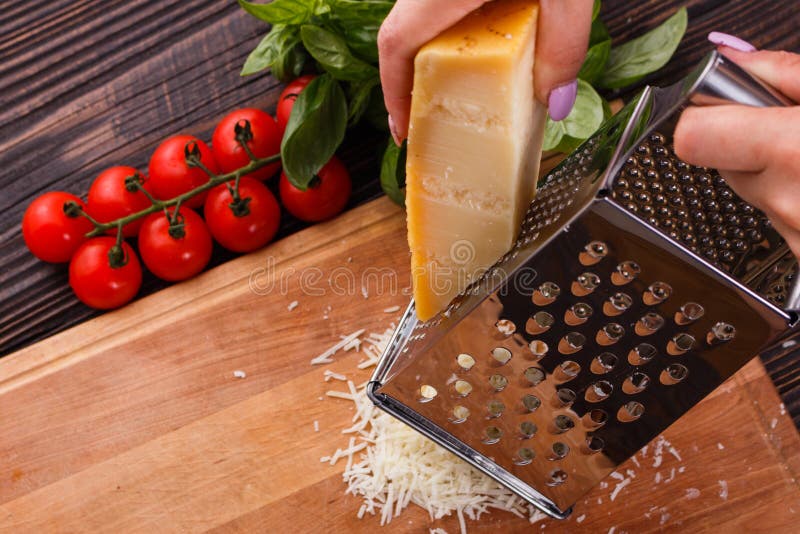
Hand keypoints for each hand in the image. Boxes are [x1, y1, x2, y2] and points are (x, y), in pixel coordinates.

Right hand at [377, 0, 592, 143]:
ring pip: (422, 14)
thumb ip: (564, 44)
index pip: (396, 44)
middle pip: (404, 33)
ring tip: (458, 83)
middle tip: (428, 115)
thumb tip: (553, 99)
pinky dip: (453, 25)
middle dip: (412, 79)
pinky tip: (487, 34)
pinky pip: (443, 0)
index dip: (394, 93)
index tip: (402, 130)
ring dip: (434, 51)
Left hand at [674, 41, 799, 256]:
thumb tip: (730, 57)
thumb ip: (783, 73)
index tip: (718, 107)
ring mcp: (794, 238)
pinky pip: (775, 222)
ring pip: (748, 194)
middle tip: (787, 132)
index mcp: (794, 151)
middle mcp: (787, 202)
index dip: (700, 116)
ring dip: (771, 175)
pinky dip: (791, 203)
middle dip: (744, 143)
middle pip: (717, 164)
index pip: (691, 137)